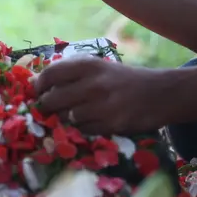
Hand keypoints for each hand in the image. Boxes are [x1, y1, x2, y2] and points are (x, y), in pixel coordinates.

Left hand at [33, 56, 169, 135]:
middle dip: (46, 106)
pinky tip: (90, 121)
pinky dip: (82, 128)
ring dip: (65, 118)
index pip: (50, 74)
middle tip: (47, 107)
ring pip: (67, 118)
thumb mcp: (98, 66)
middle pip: (53, 100)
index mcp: (88, 65)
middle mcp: (94, 84)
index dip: (38, 85)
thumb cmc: (123, 79)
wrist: (160, 93)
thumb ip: (71, 72)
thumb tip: (37, 82)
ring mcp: (102, 107)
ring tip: (72, 114)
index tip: (37, 91)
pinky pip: (83, 130)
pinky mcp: (111, 125)